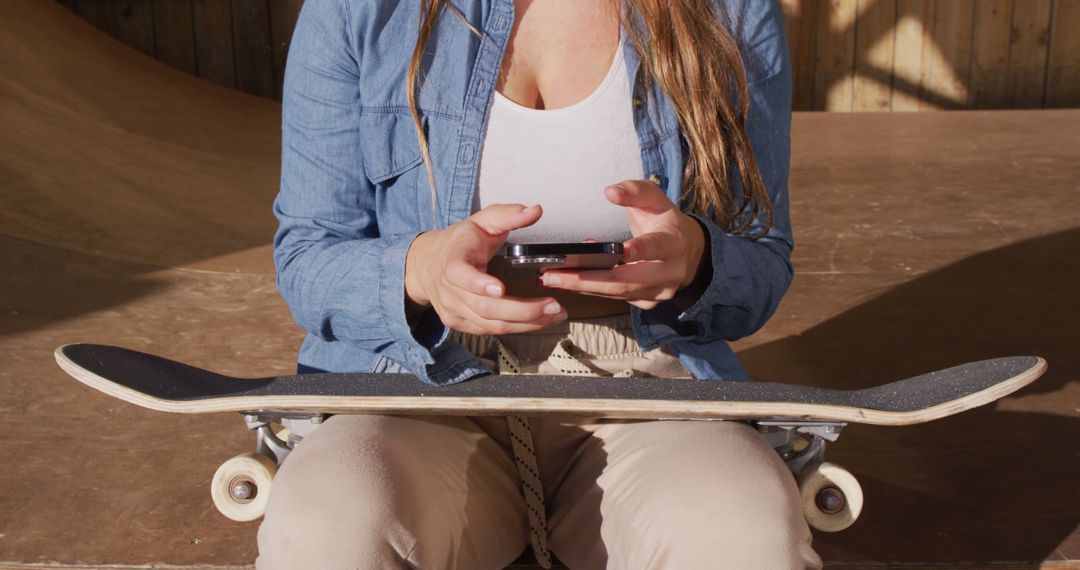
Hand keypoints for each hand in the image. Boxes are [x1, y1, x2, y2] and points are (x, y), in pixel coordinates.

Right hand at [405, 204, 568, 334]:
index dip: (479, 284)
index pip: (460, 275)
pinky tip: (538, 321)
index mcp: (452, 262)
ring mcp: (453, 311)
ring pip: (492, 325)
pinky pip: (490, 331)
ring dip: (527, 324)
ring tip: (554, 315)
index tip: (500, 288)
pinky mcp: (460, 324)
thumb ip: (508, 214)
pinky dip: (517, 328)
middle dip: (523, 311)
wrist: (426, 264)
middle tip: (554, 306)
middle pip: (486, 308)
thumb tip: (535, 210)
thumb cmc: (458, 242)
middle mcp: (450, 291)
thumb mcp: (481, 221)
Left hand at [539, 180, 706, 310]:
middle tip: (552, 275)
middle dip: (587, 280)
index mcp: (674, 243)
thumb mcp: (655, 199)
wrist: (688, 251)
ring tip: (550, 279)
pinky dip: (591, 289)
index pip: (656, 247)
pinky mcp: (646, 303)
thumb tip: (610, 191)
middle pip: (625, 281)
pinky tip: (567, 281)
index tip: (621, 251)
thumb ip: (634, 191)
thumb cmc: (665, 222)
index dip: (639, 250)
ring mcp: (658, 292)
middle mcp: (669, 273)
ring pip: (617, 294)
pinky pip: (615, 298)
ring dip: (582, 287)